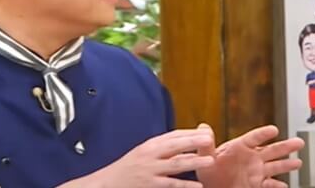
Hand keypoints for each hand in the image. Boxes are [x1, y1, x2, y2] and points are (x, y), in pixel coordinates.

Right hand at [58, 129, 214, 187]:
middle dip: (193, 141)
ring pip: (175, 164)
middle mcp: (150, 155)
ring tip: (210, 161)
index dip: (190, 133)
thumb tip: (185, 145)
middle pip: (175, 145)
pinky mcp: (149, 185)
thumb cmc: (127, 170)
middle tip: (210, 138)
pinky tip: (198, 186)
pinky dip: (185, 185)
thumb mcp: (143, 155)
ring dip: (194, 162)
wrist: (105, 184)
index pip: (173, 135)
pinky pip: (170, 185)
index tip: (206, 132)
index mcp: (150, 145)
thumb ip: (163, 150)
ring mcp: (150, 171)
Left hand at [197, 124, 304, 187]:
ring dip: (287, 165)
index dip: (264, 134)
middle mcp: (252, 157)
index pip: (254, 138)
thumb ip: (206, 143)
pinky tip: (284, 186)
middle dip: (286, 146)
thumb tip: (203, 127)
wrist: (211, 184)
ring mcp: (256, 171)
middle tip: (299, 142)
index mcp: (240, 146)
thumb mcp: (205, 156)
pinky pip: (269, 185)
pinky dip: (276, 186)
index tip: (273, 130)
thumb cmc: (208, 168)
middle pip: (272, 150)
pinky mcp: (256, 184)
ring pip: (275, 166)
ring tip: (298, 163)